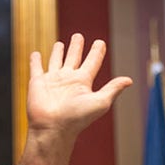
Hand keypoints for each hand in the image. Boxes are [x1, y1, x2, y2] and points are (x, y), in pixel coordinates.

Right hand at [17, 34, 131, 164]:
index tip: (100, 42)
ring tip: (60, 43)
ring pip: (56, 61)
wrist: (53, 128)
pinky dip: (35, 60)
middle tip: (78, 36)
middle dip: (76, 47)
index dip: (97, 52)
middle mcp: (68, 80)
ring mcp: (52, 81)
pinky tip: (36, 54)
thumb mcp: (100, 102)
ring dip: (57, 52)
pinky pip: (36, 68)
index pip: (92, 62)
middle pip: (74, 58)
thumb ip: (112, 89)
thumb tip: (129, 80)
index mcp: (83, 82)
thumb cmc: (77, 118)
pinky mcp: (37, 82)